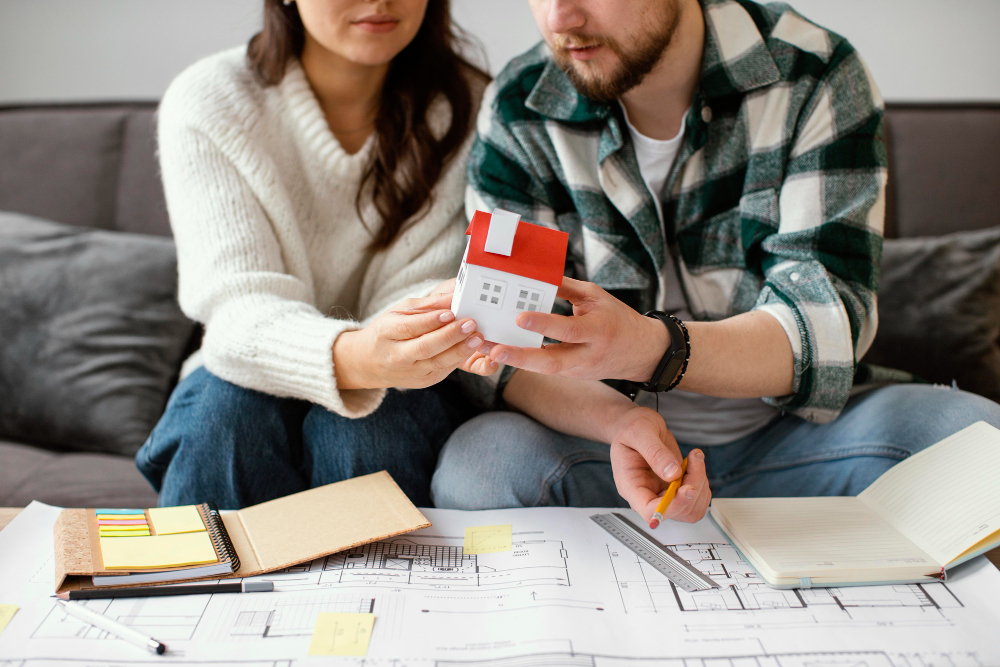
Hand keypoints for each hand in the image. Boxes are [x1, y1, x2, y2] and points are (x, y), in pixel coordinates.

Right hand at [333, 293, 487, 388]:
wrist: (369, 363)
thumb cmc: (388, 332)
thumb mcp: (399, 312)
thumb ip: (426, 304)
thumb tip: (452, 296)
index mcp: (387, 333)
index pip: (410, 327)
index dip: (431, 321)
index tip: (450, 312)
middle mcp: (397, 356)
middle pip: (425, 348)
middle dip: (450, 336)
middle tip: (471, 324)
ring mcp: (411, 372)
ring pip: (438, 363)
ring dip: (460, 350)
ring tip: (477, 338)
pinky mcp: (424, 381)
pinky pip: (444, 370)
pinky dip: (459, 359)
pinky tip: (470, 348)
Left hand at [486, 277, 668, 381]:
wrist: (642, 353)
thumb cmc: (618, 319)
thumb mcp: (597, 297)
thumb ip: (567, 287)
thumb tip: (538, 274)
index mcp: (598, 331)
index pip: (569, 330)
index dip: (545, 325)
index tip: (520, 317)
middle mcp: (588, 355)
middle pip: (552, 363)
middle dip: (520, 357)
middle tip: (493, 349)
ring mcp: (579, 370)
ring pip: (544, 370)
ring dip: (516, 361)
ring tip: (489, 350)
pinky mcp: (572, 376)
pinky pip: (545, 369)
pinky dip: (524, 362)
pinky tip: (502, 352)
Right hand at [609, 407, 710, 523]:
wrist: (637, 425)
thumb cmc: (631, 428)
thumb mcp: (639, 433)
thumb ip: (655, 453)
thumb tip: (673, 474)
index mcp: (631, 486)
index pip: (650, 511)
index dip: (671, 506)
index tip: (686, 489)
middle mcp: (648, 494)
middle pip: (676, 510)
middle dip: (692, 487)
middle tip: (693, 460)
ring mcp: (663, 494)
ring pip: (690, 508)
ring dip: (700, 484)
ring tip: (694, 458)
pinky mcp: (676, 489)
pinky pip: (696, 499)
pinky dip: (702, 483)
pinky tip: (695, 464)